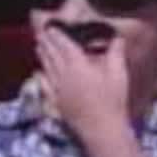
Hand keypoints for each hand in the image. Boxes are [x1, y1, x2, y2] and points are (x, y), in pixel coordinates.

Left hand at [36, 23, 129, 141]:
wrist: (102, 129)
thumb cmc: (112, 100)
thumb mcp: (119, 74)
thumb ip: (116, 53)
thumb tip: (117, 37)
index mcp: (78, 65)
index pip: (64, 45)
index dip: (56, 35)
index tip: (50, 27)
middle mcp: (64, 74)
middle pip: (52, 54)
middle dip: (46, 42)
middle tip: (39, 32)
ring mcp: (58, 89)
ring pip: (46, 68)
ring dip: (42, 55)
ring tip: (38, 46)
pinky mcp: (56, 102)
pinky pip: (45, 86)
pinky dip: (40, 76)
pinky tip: (38, 73)